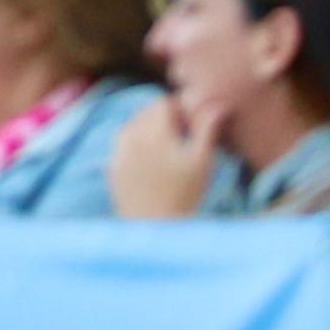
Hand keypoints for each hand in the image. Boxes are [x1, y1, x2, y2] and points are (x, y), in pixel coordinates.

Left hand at [107, 88, 220, 219]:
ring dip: (149, 131)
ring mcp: (118, 151)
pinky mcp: (112, 167)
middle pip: (147, 112)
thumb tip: (216, 103)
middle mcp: (131, 135)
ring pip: (133, 126)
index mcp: (154, 130)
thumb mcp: (202, 161)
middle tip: (183, 141)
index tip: (192, 128)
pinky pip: (123, 146)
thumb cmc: (186, 194)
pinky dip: (137, 147)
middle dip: (164, 119)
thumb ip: (207, 128)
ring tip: (168, 154)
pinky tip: (153, 167)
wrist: (157, 227)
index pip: (163, 102)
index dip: (180, 111)